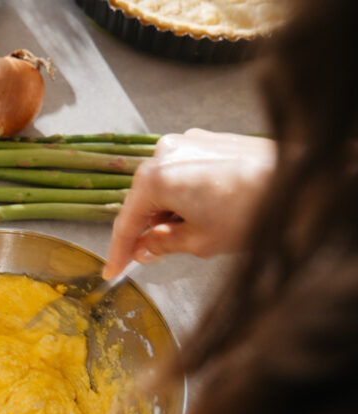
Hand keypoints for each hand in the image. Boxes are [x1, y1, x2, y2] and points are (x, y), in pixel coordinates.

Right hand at [103, 128, 275, 278]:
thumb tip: (144, 249)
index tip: (112, 271)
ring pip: (164, 185)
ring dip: (169, 210)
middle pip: (143, 199)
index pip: (126, 222)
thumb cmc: (253, 211)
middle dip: (148, 227)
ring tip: (197, 231)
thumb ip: (162, 245)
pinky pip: (184, 172)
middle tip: (152, 256)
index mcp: (156, 177)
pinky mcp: (209, 141)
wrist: (301, 183)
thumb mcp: (199, 242)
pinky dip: (186, 194)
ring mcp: (189, 142)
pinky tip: (207, 212)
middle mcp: (167, 151)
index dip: (118, 252)